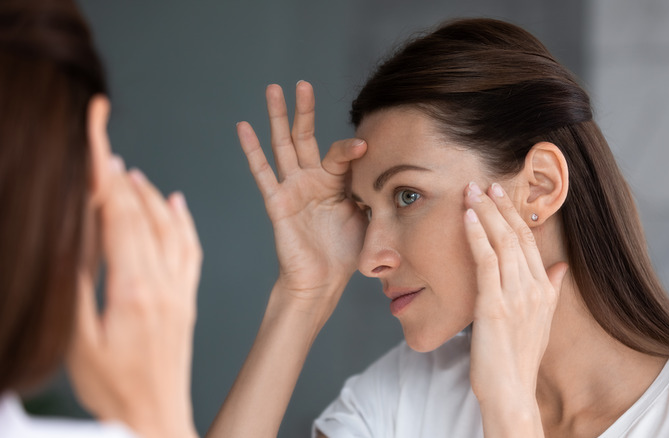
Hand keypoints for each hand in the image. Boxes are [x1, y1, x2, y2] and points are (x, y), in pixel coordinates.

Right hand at [67, 157, 200, 437]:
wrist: (156, 419)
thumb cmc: (113, 391)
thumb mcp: (79, 342)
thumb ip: (77, 289)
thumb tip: (73, 241)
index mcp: (133, 290)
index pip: (118, 218)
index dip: (105, 177)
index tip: (96, 145)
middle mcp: (163, 284)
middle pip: (142, 216)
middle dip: (120, 177)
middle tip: (105, 147)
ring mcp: (179, 291)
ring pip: (170, 228)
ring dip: (150, 195)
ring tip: (129, 172)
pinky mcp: (187, 300)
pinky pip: (191, 250)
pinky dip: (183, 222)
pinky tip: (176, 204)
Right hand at [237, 81, 366, 315]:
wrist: (322, 281)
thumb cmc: (346, 253)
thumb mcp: (369, 219)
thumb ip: (376, 195)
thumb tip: (399, 180)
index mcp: (335, 183)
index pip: (340, 154)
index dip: (351, 149)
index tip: (365, 146)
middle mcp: (312, 180)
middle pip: (305, 137)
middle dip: (304, 110)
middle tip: (302, 83)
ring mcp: (292, 188)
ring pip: (282, 146)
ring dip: (278, 117)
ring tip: (273, 89)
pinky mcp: (277, 202)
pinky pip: (262, 173)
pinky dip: (252, 150)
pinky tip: (244, 126)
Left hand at [463, 182, 567, 435]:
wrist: (511, 391)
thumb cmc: (519, 358)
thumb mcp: (542, 321)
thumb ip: (552, 290)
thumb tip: (561, 266)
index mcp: (544, 290)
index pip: (529, 241)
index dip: (514, 214)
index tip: (501, 194)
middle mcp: (533, 288)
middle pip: (516, 235)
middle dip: (499, 206)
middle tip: (484, 182)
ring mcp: (514, 295)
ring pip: (501, 242)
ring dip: (485, 213)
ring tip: (471, 191)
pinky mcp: (494, 305)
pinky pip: (485, 261)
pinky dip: (476, 235)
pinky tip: (467, 217)